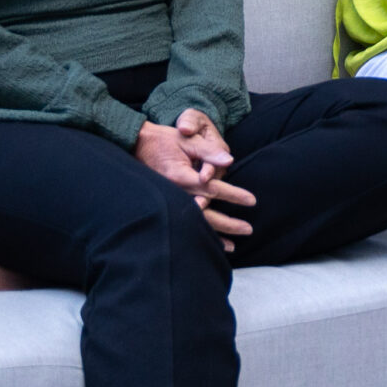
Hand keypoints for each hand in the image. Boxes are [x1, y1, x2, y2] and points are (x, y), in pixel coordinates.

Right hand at [134, 112, 257, 244]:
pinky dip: (197, 232)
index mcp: (180, 176)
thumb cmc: (163, 139)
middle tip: (248, 230)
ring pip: (194, 221)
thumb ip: (209, 151)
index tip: (252, 201)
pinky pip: (183, 220)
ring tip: (233, 247)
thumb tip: (230, 161)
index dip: (233, 195)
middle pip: (205, 212)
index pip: (213, 188)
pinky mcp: (164, 202)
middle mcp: (173, 191)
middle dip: (228, 223)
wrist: (134, 144)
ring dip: (214, 234)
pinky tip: (208, 243)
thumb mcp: (188, 140)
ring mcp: (167, 199)